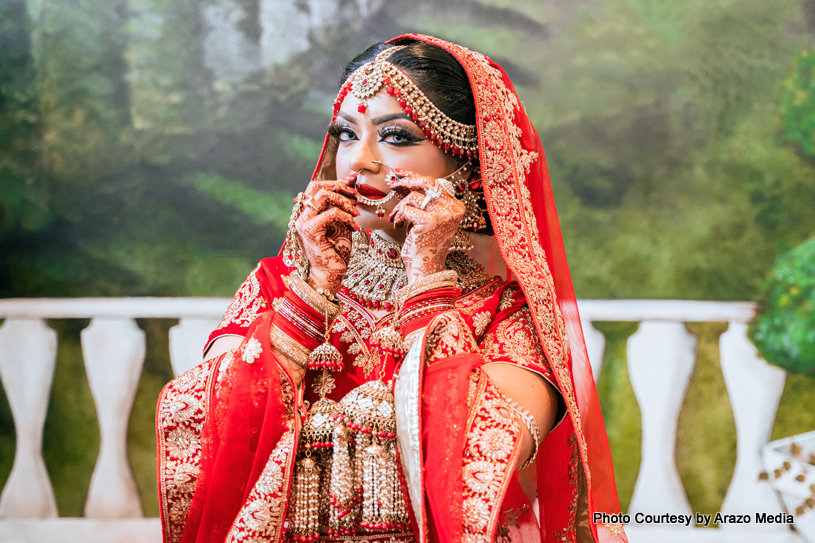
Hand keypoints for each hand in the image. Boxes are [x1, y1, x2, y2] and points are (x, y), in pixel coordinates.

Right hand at [295, 173, 358, 294]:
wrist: (330, 275)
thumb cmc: (336, 252)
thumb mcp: (342, 224)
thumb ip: (343, 206)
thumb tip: (352, 184)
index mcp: (307, 213)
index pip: (317, 187)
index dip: (335, 181)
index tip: (353, 180)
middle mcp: (301, 215)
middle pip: (315, 186)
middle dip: (338, 186)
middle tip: (355, 195)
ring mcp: (303, 222)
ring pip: (322, 195)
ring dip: (343, 200)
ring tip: (355, 213)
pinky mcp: (310, 231)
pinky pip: (331, 213)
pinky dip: (346, 217)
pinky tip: (353, 227)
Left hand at [386, 169, 464, 283]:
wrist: (425, 269)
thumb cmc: (424, 246)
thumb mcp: (423, 219)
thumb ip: (417, 200)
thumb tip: (400, 181)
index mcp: (456, 208)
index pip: (435, 184)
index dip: (415, 177)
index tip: (400, 173)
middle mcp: (453, 210)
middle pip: (428, 183)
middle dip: (407, 180)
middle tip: (393, 183)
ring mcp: (443, 216)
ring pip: (413, 197)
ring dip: (399, 207)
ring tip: (396, 219)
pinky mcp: (429, 222)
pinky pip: (406, 209)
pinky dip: (398, 216)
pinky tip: (398, 226)